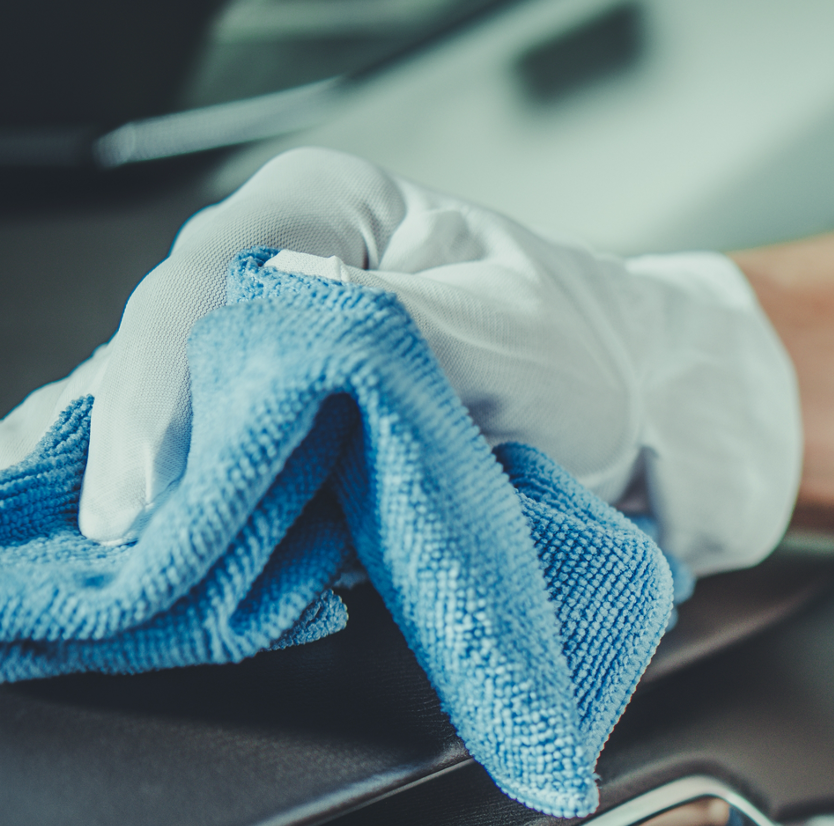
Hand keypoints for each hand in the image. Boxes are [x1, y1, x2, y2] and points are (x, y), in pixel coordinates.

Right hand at [0, 148, 797, 574]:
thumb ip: (384, 330)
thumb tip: (277, 343)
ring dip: (189, 510)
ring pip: (201, 444)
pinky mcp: (314, 461)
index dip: (163, 378)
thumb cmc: (601, 358)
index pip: (207, 281)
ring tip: (166, 568)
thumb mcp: (501, 333)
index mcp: (325, 213)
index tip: (156, 470)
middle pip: (181, 368)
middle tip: (141, 537)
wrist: (669, 435)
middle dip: (160, 455)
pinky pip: (245, 502)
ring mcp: (297, 382)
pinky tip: (220, 581)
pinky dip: (234, 546)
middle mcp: (292, 288)